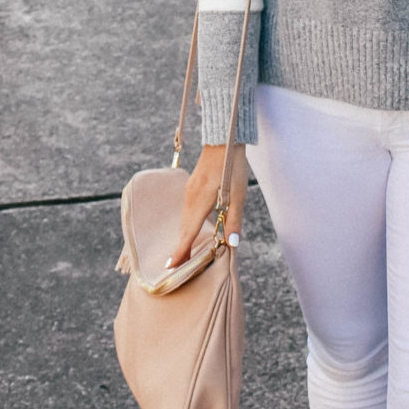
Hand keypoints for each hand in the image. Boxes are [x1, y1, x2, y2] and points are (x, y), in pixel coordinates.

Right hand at [168, 143, 246, 268]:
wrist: (222, 140)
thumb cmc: (232, 166)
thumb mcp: (238, 195)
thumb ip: (233, 219)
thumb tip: (232, 243)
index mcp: (200, 202)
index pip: (188, 233)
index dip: (180, 251)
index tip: (170, 268)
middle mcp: (190, 199)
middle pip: (184, 229)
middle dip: (180, 248)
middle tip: (175, 268)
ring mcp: (189, 192)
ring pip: (185, 220)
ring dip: (184, 237)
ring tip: (183, 255)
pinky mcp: (192, 188)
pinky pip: (187, 212)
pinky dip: (187, 225)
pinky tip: (191, 230)